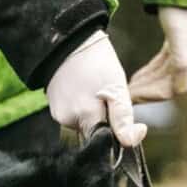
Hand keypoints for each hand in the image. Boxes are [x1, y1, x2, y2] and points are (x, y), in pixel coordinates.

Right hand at [46, 31, 146, 146]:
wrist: (69, 41)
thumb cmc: (97, 62)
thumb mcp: (117, 88)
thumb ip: (123, 118)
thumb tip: (132, 140)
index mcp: (86, 117)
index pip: (103, 145)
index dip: (115, 138)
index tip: (122, 123)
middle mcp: (68, 121)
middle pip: (93, 136)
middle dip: (105, 125)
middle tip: (108, 100)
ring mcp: (59, 117)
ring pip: (84, 128)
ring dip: (93, 118)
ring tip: (95, 93)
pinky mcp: (54, 111)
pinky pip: (74, 119)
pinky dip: (82, 111)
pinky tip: (84, 93)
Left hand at [128, 8, 186, 101]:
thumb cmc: (181, 5)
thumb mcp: (179, 33)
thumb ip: (180, 62)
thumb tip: (180, 91)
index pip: (178, 87)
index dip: (156, 95)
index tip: (135, 96)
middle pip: (171, 83)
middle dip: (148, 91)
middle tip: (127, 95)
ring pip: (165, 75)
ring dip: (147, 83)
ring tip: (129, 89)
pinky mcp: (178, 45)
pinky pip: (163, 65)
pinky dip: (150, 72)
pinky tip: (137, 78)